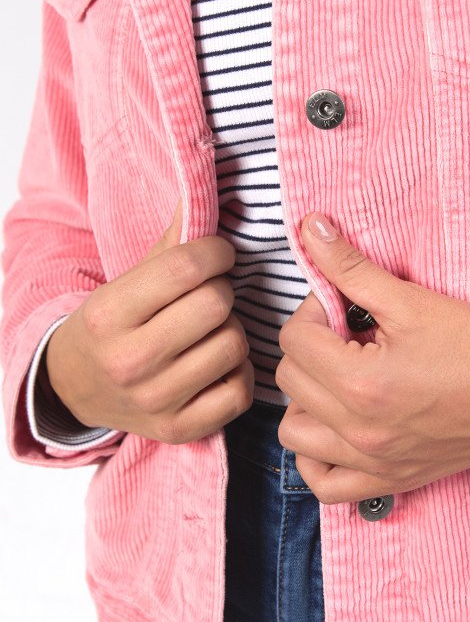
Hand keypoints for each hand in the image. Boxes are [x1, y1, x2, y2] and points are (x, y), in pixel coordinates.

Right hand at [45, 198, 253, 443]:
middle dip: (222, 291)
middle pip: (217, 306)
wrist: (77, 388)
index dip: (216, 252)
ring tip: (211, 331)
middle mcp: (129, 362)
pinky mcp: (179, 430)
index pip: (186, 267)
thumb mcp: (127, 280)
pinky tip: (217, 363)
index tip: (218, 254)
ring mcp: (155, 401)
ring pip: (233, 346)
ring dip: (231, 332)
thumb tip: (212, 192)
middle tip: (211, 294)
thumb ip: (172, 241)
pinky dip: (238, 374)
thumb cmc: (113, 324)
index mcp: (110, 314)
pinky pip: (240, 391)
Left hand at [275, 213, 469, 503]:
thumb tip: (310, 227)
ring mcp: (373, 462)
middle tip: (346, 335)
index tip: (343, 307)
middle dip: (310, 348)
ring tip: (338, 379)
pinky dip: (317, 459)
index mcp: (362, 383)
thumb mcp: (411, 300)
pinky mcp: (390, 480)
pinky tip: (335, 430)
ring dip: (306, 401)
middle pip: (290, 381)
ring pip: (294, 435)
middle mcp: (360, 431)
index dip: (313, 311)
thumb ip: (351, 268)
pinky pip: (325, 486)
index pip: (293, 340)